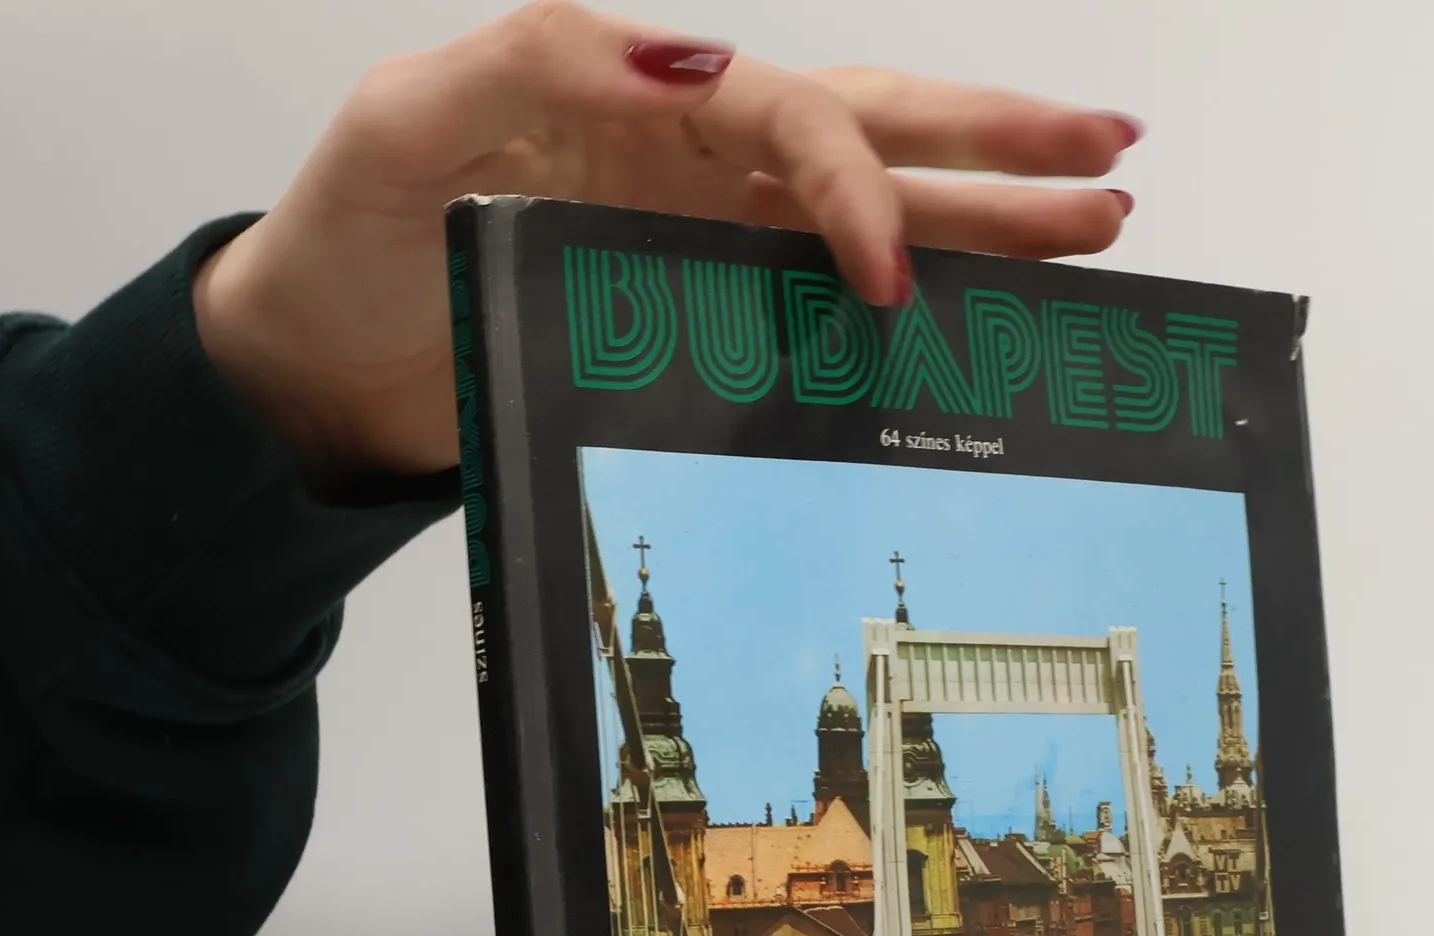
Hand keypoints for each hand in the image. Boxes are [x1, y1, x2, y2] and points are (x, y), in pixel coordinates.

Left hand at [193, 2, 1139, 485]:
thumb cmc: (350, 245)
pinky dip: (917, 301)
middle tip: (1109, 161)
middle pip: (874, 132)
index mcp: (639, 98)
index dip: (853, 185)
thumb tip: (687, 65)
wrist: (325, 371)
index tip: (891, 278)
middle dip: (998, 146)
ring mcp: (708, 240)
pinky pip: (828, 302)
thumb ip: (531, 68)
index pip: (788, 116)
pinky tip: (987, 312)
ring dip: (991, 216)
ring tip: (1096, 222)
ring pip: (879, 211)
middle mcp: (693, 161)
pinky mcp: (706, 318)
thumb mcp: (408, 127)